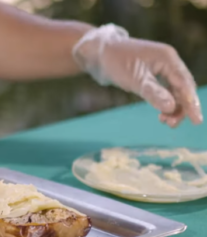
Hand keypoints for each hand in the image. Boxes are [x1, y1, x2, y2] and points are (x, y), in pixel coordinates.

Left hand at [72, 24, 202, 127]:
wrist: (97, 53)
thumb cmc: (115, 62)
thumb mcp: (134, 79)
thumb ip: (153, 93)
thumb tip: (171, 108)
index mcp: (168, 58)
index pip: (185, 84)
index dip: (191, 103)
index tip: (197, 121)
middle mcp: (168, 62)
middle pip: (183, 88)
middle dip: (181, 107)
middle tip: (171, 125)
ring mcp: (160, 67)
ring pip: (175, 90)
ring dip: (173, 107)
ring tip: (164, 122)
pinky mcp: (151, 74)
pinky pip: (165, 90)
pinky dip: (164, 102)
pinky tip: (162, 114)